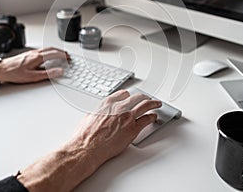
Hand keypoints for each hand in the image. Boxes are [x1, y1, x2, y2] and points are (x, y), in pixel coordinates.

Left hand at [0, 47, 68, 83]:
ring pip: (47, 48)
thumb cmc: (14, 73)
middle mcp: (35, 53)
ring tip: (60, 54)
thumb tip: (59, 71)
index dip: (63, 56)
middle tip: (67, 55)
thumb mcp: (33, 77)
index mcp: (38, 57)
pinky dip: (49, 51)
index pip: (55, 54)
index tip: (68, 58)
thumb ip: (48, 74)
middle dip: (61, 52)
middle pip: (52, 49)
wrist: (0, 69)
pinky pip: (42, 50)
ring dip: (55, 50)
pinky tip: (47, 55)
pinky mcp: (27, 54)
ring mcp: (31, 52)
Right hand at [18, 90, 161, 191]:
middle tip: (147, 98)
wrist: (87, 148)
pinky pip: (146, 119)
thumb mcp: (89, 117)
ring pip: (145, 105)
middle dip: (143, 97)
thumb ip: (98, 113)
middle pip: (136, 97)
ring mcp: (127, 117)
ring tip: (157, 103)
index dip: (129, 95)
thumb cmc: (85, 135)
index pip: (123, 94)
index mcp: (107, 104)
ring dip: (153, 103)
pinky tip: (154, 117)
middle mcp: (119, 108)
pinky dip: (152, 117)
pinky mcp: (132, 129)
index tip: (131, 96)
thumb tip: (99, 115)